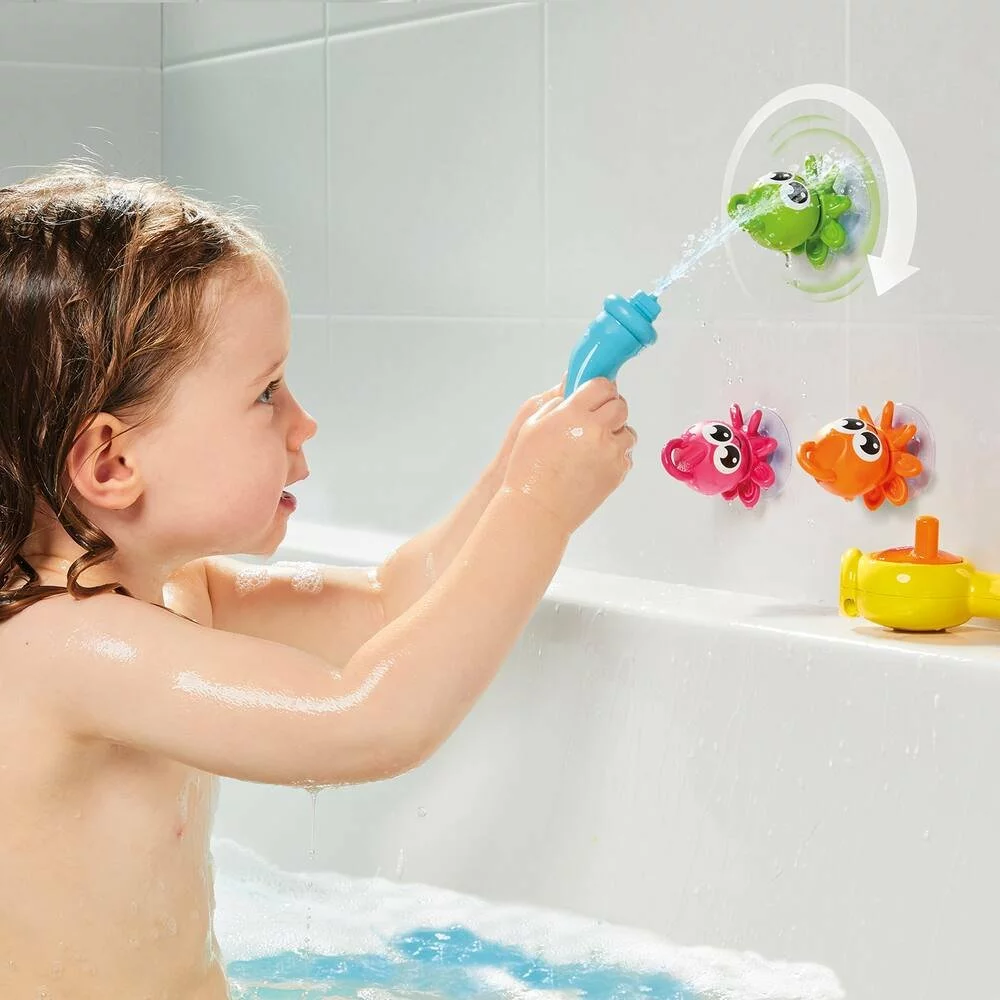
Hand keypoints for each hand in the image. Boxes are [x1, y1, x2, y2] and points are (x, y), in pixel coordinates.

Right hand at [501, 377, 635, 534]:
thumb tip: (572, 386)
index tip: (595, 396)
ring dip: (614, 434)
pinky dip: (614, 456)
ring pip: (627, 431)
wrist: (536, 509)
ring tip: (592, 447)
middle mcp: (596, 430)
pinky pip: (626, 455)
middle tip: (595, 420)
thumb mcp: (532, 425)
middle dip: (609, 410)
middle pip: (620, 406)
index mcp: (572, 414)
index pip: (603, 386)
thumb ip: (556, 402)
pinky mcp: (617, 472)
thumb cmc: (528, 469)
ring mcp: (610, 452)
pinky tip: (593, 464)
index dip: (599, 389)